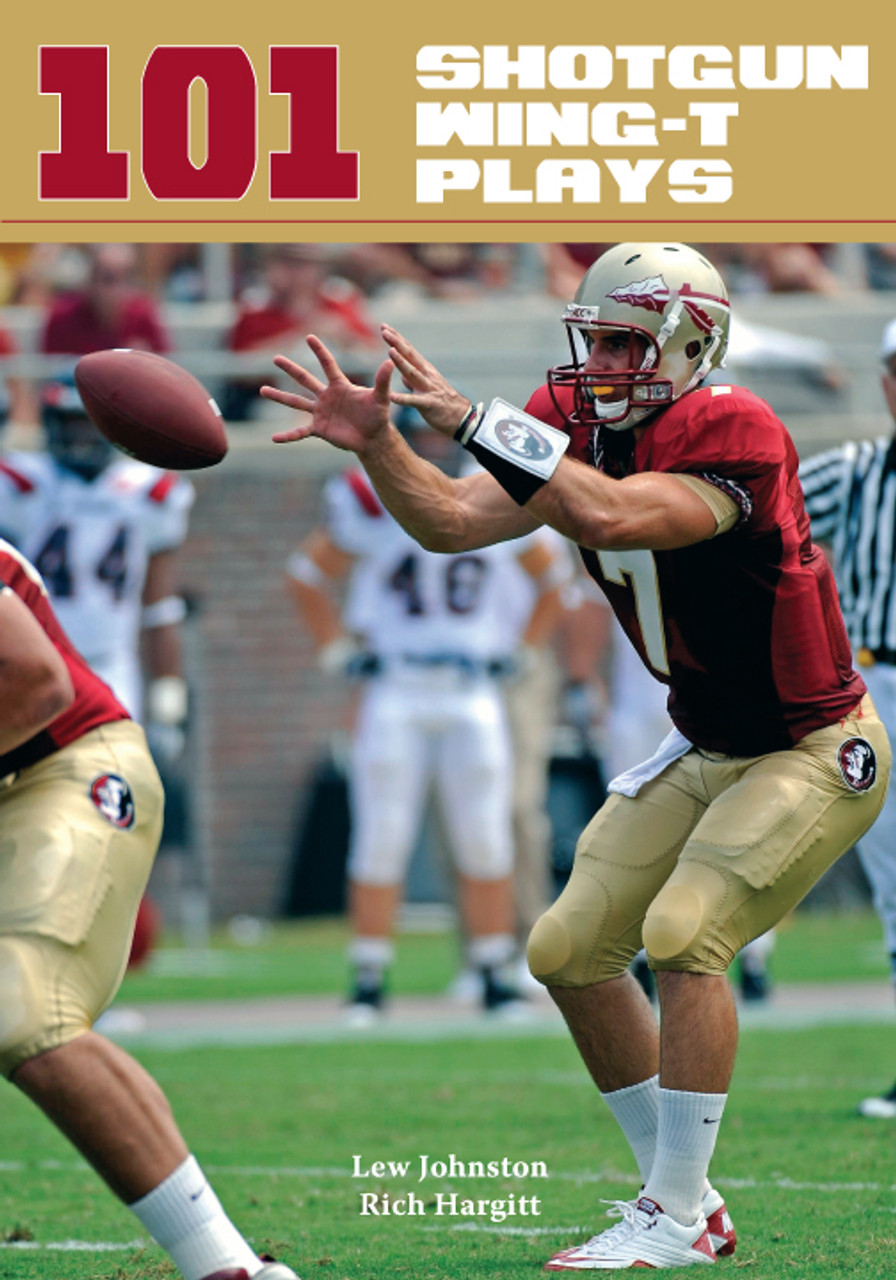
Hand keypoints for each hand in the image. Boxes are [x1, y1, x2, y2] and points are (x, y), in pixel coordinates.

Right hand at [261, 335, 394, 453]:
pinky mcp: (319, 429)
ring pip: (296, 402)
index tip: (309, 337)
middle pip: (305, 380)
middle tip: (275, 358)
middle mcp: (326, 397)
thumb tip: (391, 360)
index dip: (320, 351)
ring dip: (279, 397)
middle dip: (290, 369)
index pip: (328, 365)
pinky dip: (288, 436)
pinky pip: (300, 432)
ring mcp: (320, 413)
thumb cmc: (377, 416)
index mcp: (340, 386)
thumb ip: (382, 380)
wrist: (373, 438)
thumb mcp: (380, 398)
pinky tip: (274, 438)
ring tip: (262, 390)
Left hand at [380, 323, 470, 435]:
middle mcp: (427, 375)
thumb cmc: (442, 403)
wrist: (462, 418)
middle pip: (410, 356)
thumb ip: (412, 381)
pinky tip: (391, 396)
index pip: (409, 351)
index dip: (397, 338)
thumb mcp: (426, 388)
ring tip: (390, 351)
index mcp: (425, 370)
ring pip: (413, 373)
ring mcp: (428, 388)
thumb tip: (402, 374)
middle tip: (384, 330)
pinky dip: (403, 399)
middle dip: (397, 342)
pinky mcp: (429, 404)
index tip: (385, 326)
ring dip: (401, 362)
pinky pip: (414, 401)